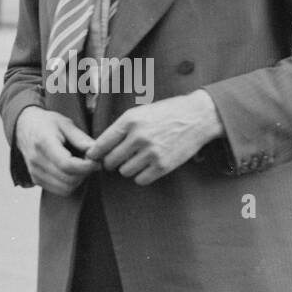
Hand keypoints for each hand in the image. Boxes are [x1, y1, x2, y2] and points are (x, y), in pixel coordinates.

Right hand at [15, 106, 100, 195]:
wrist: (23, 127)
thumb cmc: (46, 123)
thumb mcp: (65, 123)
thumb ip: (80, 138)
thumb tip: (97, 151)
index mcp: (43, 142)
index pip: (67, 164)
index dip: (86, 166)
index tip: (97, 161)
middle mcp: (36, 160)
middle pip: (68, 179)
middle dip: (85, 173)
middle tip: (92, 162)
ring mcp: (34, 172)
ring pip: (65, 189)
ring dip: (79, 180)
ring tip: (82, 166)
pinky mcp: (35, 180)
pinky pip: (59, 190)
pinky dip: (70, 184)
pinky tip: (72, 171)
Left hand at [88, 90, 223, 185]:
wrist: (198, 116)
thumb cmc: (168, 112)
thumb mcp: (142, 111)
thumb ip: (122, 127)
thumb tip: (101, 146)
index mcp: (130, 120)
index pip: (102, 143)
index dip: (95, 153)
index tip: (93, 157)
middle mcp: (138, 136)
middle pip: (111, 160)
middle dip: (111, 161)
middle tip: (118, 159)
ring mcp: (151, 152)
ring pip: (125, 171)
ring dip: (128, 168)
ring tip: (137, 160)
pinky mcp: (163, 165)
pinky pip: (141, 180)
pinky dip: (141, 176)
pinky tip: (147, 166)